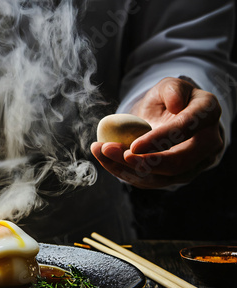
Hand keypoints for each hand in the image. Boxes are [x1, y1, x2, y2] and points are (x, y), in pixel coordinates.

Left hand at [91, 77, 223, 188]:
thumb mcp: (170, 86)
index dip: (160, 139)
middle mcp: (207, 145)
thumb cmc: (170, 99)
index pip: (186, 129)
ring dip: (125, 168)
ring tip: (101, 151)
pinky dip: (122, 171)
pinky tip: (104, 157)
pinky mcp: (173, 177)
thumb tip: (176, 104)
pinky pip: (147, 180)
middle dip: (141, 161)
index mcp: (207, 114)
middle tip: (109, 150)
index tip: (134, 145)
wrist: (169, 118)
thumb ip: (172, 89)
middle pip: (176, 163)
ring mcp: (192, 166)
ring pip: (160, 177)